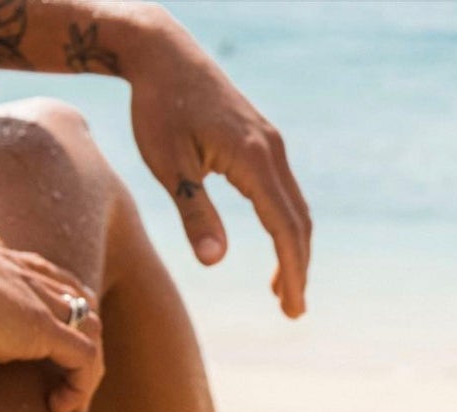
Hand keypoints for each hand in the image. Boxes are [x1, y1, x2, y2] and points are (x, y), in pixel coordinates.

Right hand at [0, 224, 103, 411]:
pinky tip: (60, 410)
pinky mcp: (44, 330)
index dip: (63, 309)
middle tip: (69, 374)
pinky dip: (80, 387)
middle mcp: (35, 277)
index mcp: (13, 263)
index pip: (57, 280)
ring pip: (92, 332)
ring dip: (86, 370)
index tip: (53, 339)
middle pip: (84, 303)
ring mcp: (44, 303)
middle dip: (85, 337)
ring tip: (69, 402)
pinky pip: (84, 360)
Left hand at [123, 14, 311, 315]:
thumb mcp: (168, 165)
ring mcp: (271, 143)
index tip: (292, 307)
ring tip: (281, 290)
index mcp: (253, 159)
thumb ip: (194, 212)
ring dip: (293, 249)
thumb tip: (214, 262)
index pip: (283, 227)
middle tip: (292, 312)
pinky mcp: (262, 140)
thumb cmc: (158, 108)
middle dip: (298, 268)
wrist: (162, 54)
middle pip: (298, 221)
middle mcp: (272, 150)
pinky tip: (272, 244)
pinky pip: (283, 190)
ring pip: (295, 206)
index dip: (291, 271)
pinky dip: (284, 224)